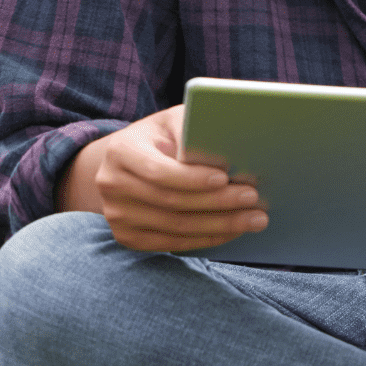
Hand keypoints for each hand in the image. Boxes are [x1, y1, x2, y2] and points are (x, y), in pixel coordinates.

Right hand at [57, 107, 267, 251]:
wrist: (125, 165)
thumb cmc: (160, 138)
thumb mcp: (171, 122)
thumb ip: (191, 129)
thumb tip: (225, 150)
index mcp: (121, 151)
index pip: (159, 171)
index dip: (193, 178)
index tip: (225, 177)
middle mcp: (111, 185)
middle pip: (171, 202)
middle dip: (217, 203)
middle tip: (253, 199)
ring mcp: (117, 215)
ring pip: (176, 227)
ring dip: (220, 225)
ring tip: (254, 219)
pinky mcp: (126, 237)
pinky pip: (172, 243)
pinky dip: (206, 239)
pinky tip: (231, 231)